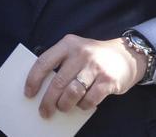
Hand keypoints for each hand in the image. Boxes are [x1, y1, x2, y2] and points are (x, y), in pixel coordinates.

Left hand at [24, 34, 145, 118]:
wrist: (127, 55)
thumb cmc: (94, 57)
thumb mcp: (76, 51)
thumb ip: (61, 64)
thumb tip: (43, 89)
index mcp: (68, 44)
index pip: (44, 62)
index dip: (33, 80)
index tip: (29, 93)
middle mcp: (81, 53)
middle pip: (58, 82)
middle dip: (48, 101)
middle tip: (44, 111)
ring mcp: (95, 66)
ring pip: (72, 92)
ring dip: (65, 105)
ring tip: (63, 108)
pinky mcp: (108, 80)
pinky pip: (90, 99)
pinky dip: (83, 106)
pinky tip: (82, 105)